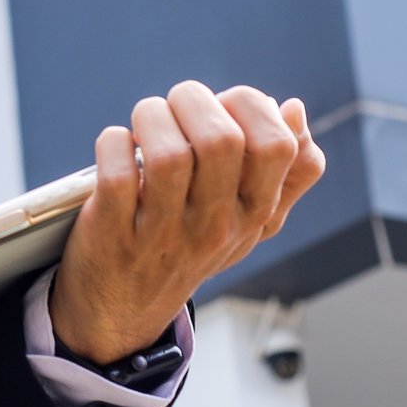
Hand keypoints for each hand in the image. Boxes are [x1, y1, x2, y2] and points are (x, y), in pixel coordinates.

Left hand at [50, 82, 325, 364]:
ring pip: (167, 154)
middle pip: (221, 140)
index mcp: (254, 213)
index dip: (250, 105)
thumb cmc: (191, 244)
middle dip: (192, 100)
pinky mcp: (114, 232)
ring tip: (144, 122)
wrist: (126, 306)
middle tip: (174, 106)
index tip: (222, 106)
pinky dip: (113, 144)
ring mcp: (164, 232)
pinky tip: (118, 146)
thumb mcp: (249, 219)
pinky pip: (116, 174)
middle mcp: (215, 225)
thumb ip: (285, 170)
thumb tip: (294, 108)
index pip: (277, 145)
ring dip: (150, 117)